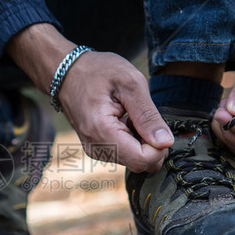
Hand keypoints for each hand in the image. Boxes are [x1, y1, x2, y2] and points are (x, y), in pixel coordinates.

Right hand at [57, 50, 173, 171]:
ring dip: (142, 140)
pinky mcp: (98, 149)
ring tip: (130, 115)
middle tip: (144, 116)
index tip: (157, 124)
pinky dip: (133, 139)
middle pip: (140, 163)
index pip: (142, 160)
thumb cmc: (98, 71)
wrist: (68, 72)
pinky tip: (125, 120)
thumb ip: (148, 115)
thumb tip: (165, 142)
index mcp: (102, 132)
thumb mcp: (130, 83)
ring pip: (134, 159)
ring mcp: (96, 150)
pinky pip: (125, 153)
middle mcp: (97, 148)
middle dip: (152, 143)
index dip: (159, 146)